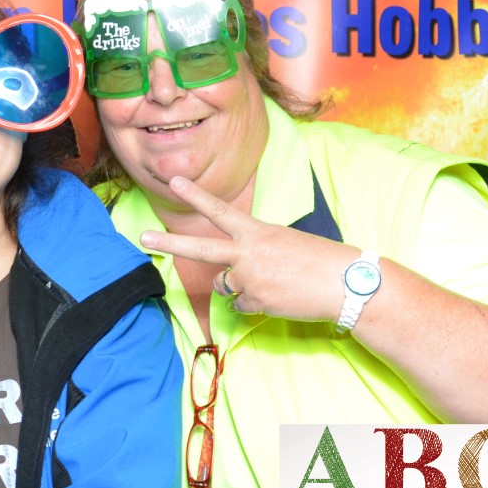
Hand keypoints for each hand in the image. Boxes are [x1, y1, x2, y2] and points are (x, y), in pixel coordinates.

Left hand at [138, 175, 351, 320]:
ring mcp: (248, 278)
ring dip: (238, 287)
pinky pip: (241, 305)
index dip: (195, 195)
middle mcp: (247, 252)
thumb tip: (231, 273)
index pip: (220, 210)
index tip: (173, 181)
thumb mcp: (283, 242)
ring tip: (271, 283)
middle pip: (200, 248)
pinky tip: (278, 298)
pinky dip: (254, 304)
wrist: (345, 283)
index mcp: (257, 231)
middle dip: (168, 243)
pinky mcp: (254, 302)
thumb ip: (253, 251)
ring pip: (223, 285)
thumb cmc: (318, 261)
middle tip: (141, 237)